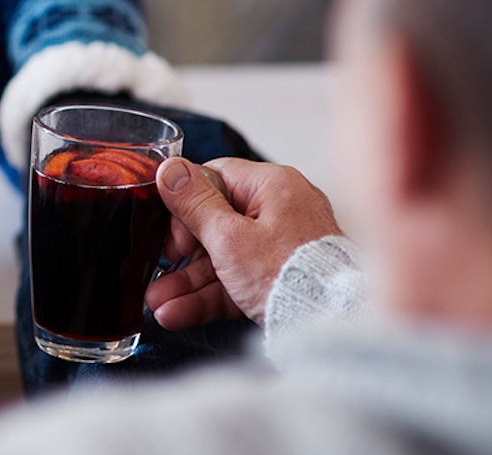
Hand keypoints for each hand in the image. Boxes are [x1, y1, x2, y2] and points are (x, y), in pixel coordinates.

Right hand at [145, 157, 344, 329]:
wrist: (334, 324)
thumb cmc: (288, 274)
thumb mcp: (228, 237)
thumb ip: (194, 203)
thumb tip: (169, 168)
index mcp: (272, 186)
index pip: (215, 178)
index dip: (185, 203)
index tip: (171, 230)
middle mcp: (280, 210)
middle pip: (214, 222)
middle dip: (180, 254)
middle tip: (162, 268)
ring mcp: (282, 246)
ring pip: (223, 258)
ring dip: (188, 282)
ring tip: (157, 304)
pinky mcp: (281, 278)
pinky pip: (238, 280)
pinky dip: (210, 296)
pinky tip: (176, 313)